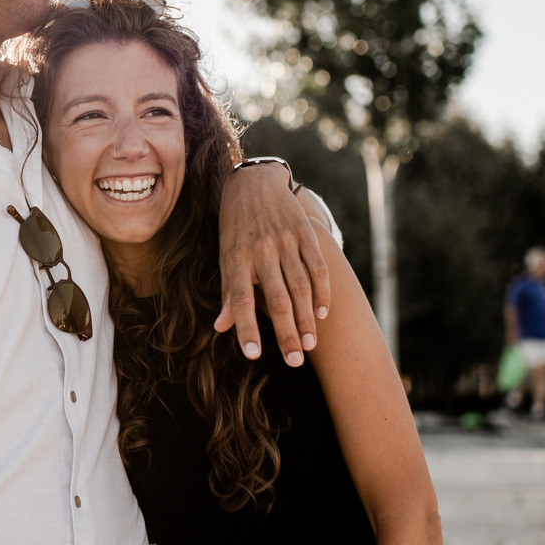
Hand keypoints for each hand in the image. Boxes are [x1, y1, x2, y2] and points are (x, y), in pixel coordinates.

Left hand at [214, 162, 329, 365]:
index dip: (246, 328)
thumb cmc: (235, 228)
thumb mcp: (226, 257)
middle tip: (295, 362)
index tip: (254, 356)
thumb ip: (229, 293)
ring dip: (306, 319)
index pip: (242, 300)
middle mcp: (261, 251)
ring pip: (299, 287)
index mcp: (236, 259)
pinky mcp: (304, 233)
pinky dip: (322, 291)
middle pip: (276, 300)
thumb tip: (221, 328)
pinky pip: (316, 267)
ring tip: (309, 345)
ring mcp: (284, 241)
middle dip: (285, 333)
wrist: (253, 183)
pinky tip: (322, 314)